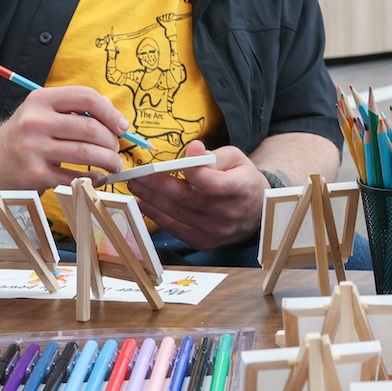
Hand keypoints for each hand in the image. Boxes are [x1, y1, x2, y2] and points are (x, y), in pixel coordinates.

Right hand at [0, 86, 125, 189]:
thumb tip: (116, 122)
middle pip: (90, 129)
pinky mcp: (34, 175)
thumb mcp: (41, 111)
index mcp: (41, 100)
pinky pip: (74, 178)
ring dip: (109, 161)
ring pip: (87, 154)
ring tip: (114, 164)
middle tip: (116, 150)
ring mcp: (33, 149)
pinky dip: (94, 178)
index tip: (122, 127)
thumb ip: (74, 110)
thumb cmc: (24, 134)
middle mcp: (35, 122)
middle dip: (112, 142)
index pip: (86, 97)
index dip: (111, 112)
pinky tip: (98, 177)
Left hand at [128, 139, 265, 249]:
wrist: (256, 212)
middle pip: (187, 199)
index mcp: (241, 188)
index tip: (168, 162)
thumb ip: (212, 154)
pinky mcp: (205, 242)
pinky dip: (157, 216)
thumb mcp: (236, 159)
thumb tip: (192, 148)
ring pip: (177, 214)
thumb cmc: (243, 179)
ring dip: (152, 200)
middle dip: (156, 185)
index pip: (211, 183)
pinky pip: (176, 229)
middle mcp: (228, 213)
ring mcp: (216, 231)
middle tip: (135, 175)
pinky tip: (144, 204)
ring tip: (135, 187)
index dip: (190, 172)